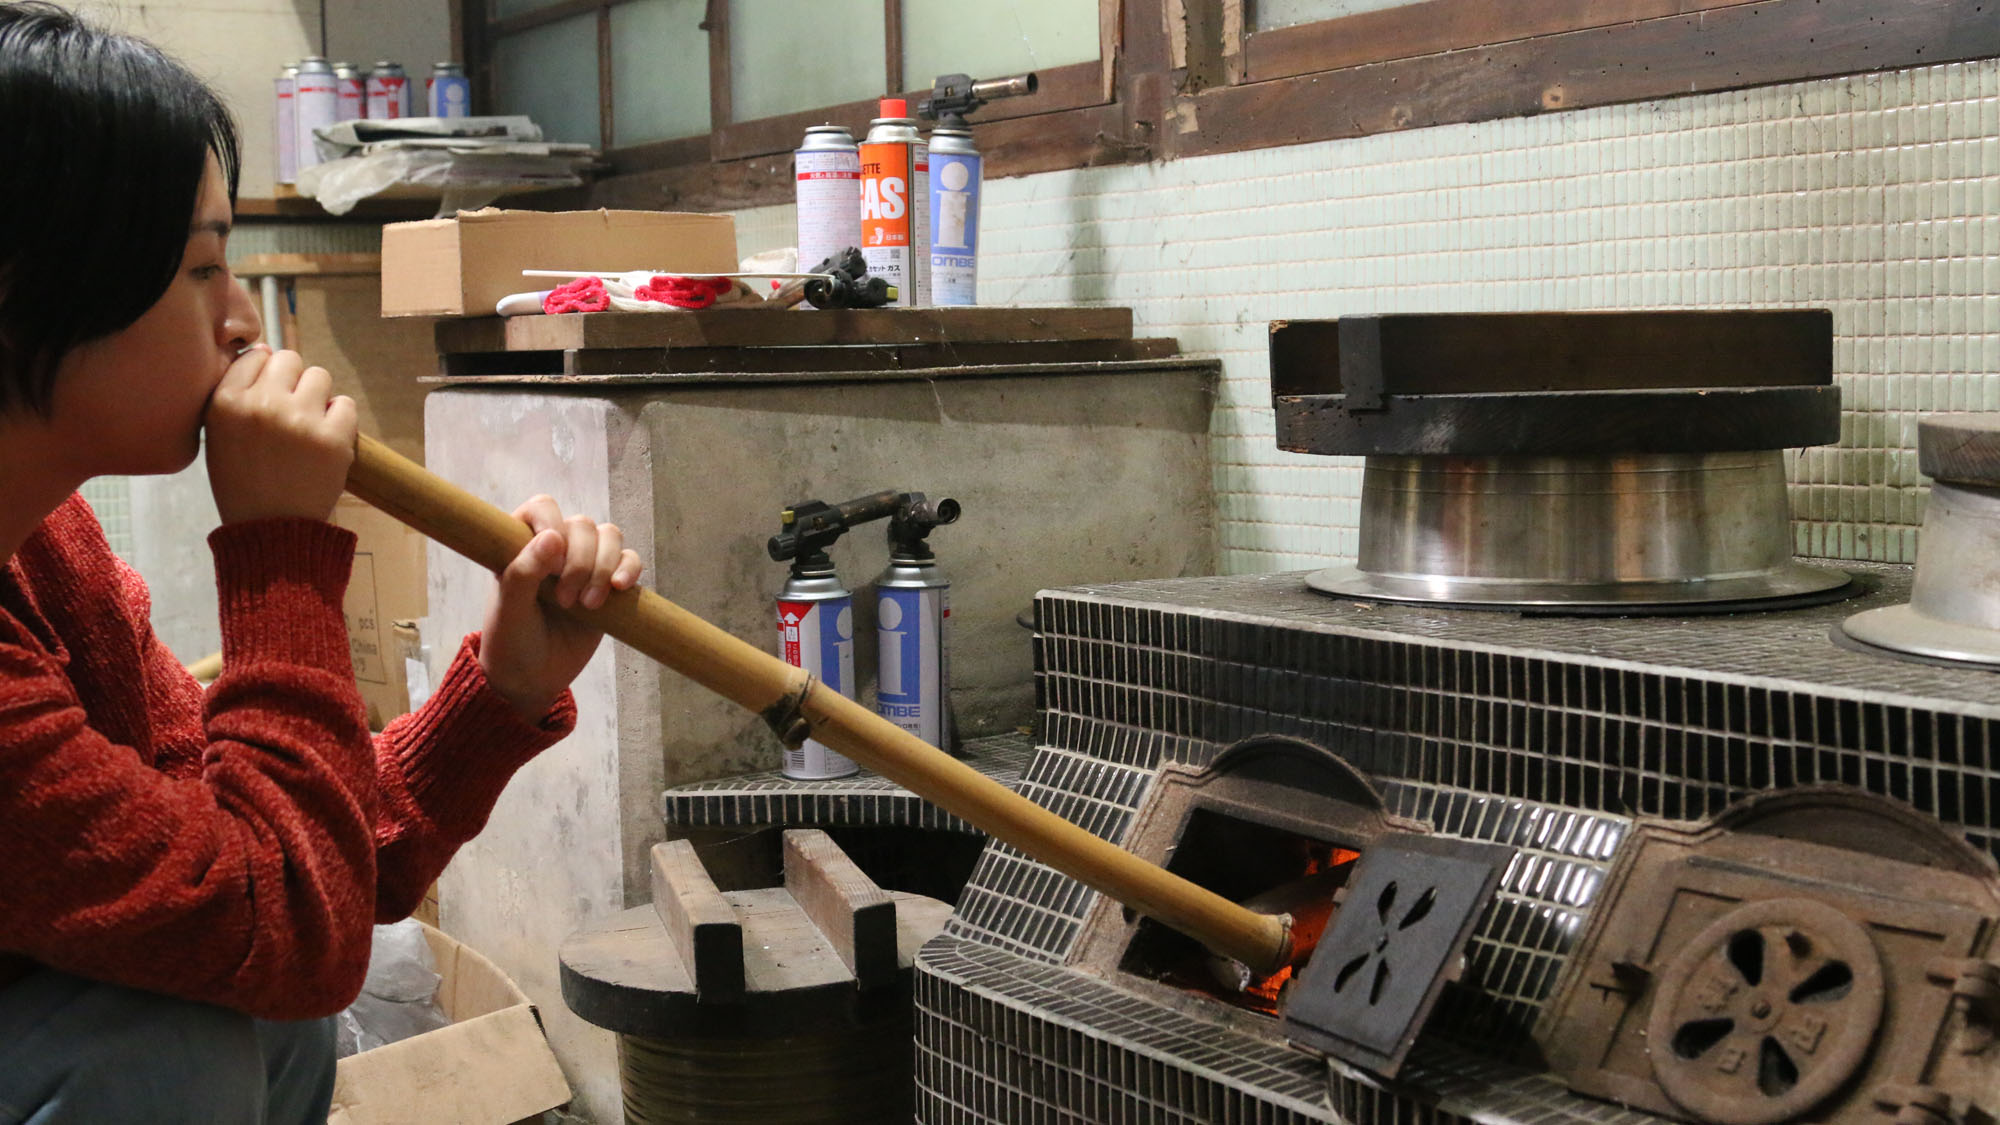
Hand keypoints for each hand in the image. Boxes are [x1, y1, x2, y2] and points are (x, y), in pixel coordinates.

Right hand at [204, 346, 356, 523]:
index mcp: (226, 403)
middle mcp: (262, 404)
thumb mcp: (219, 435)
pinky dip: (340, 419)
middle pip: (290, 359)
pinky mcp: (333, 437)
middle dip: (294, 381)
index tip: (270, 397)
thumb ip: (236, 393)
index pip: (256, 357)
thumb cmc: (243, 483)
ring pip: (320, 376)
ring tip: (308, 426)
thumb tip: (268, 351)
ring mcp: (299, 419)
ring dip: (318, 397)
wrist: (272, 530)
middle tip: (292, 411)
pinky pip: (346, 404)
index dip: (267, 374)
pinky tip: (326, 439)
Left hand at [479, 496, 643, 719]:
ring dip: (604, 567)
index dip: (552, 523)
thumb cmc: (510, 640)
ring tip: (589, 604)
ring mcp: (585, 564)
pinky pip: (631, 560)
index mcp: (521, 543)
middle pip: (583, 525)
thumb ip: (523, 571)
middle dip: (580, 562)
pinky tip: (619, 589)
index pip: (542, 507)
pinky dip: (629, 569)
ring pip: (610, 536)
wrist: (532, 678)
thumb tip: (552, 536)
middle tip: (565, 600)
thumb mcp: (509, 609)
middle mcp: (555, 547)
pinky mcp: (609, 584)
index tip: (552, 558)